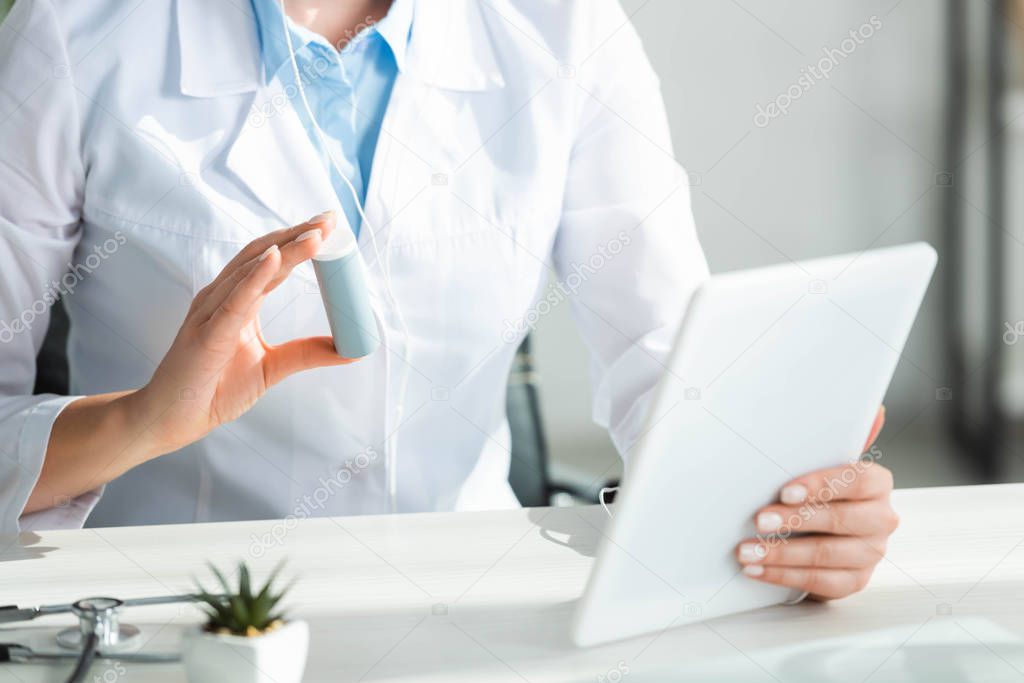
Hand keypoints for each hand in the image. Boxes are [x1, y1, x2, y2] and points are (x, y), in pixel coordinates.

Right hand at [132, 211, 351, 455]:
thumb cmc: (214, 389)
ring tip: (315, 233)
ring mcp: (210, 313)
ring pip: (250, 271)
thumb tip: (349, 349)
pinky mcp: (206, 335)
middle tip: (329, 219)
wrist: (172, 418)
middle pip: (262, 254)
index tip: (330, 225)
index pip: (273, 261)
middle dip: (297, 234)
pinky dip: (255, 277)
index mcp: (238, 302)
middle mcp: (222, 298)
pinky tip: (276, 258)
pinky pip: (234, 301)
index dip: (300, 241)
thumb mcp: (272, 367)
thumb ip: (306, 353)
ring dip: (284, 249)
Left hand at [735, 407, 896, 599]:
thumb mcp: (825, 461)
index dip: (820, 486)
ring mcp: (871, 552)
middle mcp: (881, 518)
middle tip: (759, 519)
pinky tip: (757, 570)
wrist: (826, 530)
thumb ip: (841, 438)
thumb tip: (875, 410)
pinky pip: (821, 582)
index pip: (855, 480)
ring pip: (827, 555)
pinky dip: (784, 576)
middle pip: (841, 520)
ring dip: (781, 554)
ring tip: (747, 550)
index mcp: (876, 483)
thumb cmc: (823, 490)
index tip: (785, 491)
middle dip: (794, 520)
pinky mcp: (855, 580)